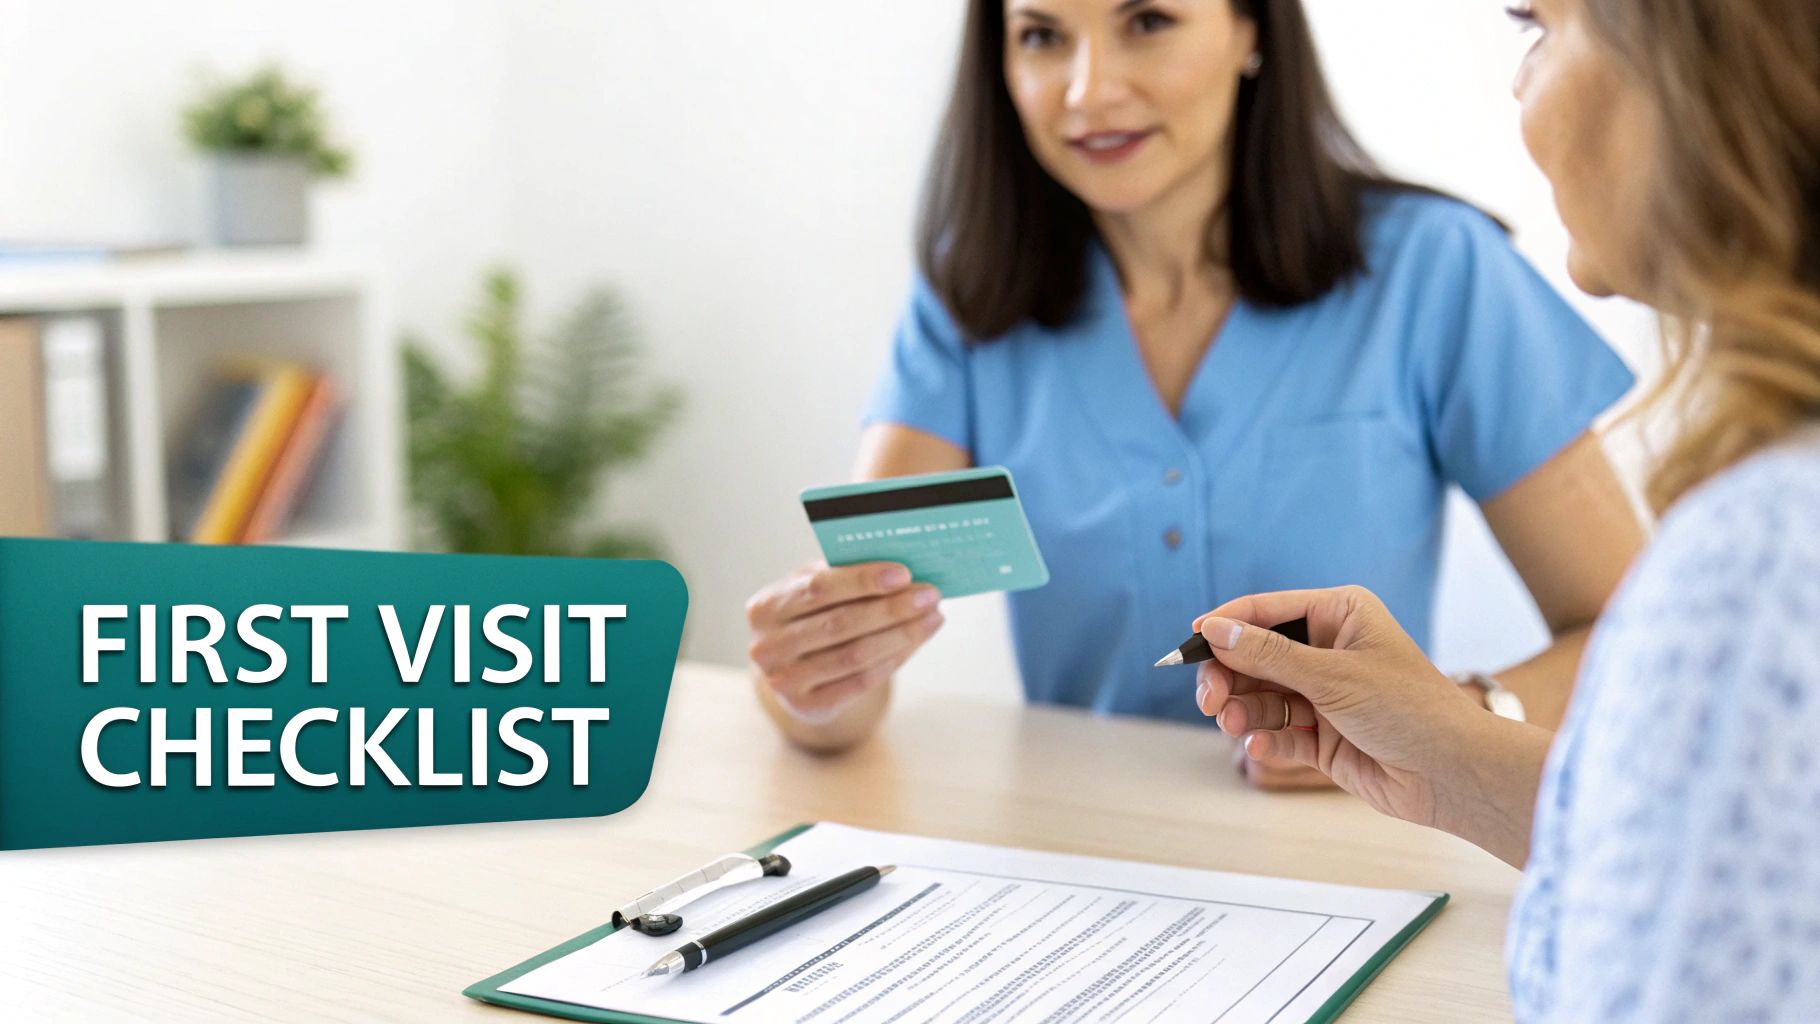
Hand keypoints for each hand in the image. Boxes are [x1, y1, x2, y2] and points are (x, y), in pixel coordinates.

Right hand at [745, 561, 942, 721]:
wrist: (792, 668)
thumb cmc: (810, 616)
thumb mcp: (813, 591)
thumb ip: (844, 576)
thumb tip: (903, 572)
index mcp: (765, 607)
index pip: (819, 588)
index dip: (863, 581)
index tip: (903, 573)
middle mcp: (768, 646)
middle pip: (840, 623)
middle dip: (891, 608)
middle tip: (929, 595)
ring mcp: (784, 681)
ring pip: (855, 655)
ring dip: (901, 635)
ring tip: (932, 617)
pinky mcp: (807, 707)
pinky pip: (859, 682)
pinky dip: (892, 660)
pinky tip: (915, 642)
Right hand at [1191, 586, 1484, 829]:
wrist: (1453, 774)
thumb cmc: (1408, 709)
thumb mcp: (1333, 675)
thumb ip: (1269, 654)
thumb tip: (1213, 630)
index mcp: (1339, 615)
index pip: (1266, 611)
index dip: (1225, 626)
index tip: (1188, 645)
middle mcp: (1328, 649)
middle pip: (1254, 657)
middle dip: (1229, 678)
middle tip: (1210, 702)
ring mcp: (1324, 694)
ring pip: (1261, 697)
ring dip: (1243, 712)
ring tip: (1236, 727)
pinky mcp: (1323, 736)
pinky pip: (1279, 731)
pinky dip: (1266, 739)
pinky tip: (1263, 748)